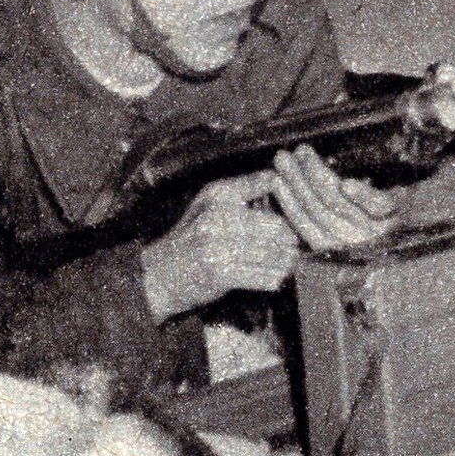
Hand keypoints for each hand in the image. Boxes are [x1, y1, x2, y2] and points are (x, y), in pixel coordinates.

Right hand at [140, 172, 299, 320]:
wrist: (160, 274)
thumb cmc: (191, 235)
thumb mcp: (210, 202)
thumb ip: (245, 187)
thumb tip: (276, 176)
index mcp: (219, 199)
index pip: (269, 203)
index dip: (287, 219)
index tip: (294, 228)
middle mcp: (219, 220)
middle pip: (275, 231)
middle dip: (288, 243)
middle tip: (294, 249)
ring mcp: (219, 248)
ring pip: (270, 254)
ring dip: (284, 262)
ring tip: (288, 264)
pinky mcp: (220, 274)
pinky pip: (259, 276)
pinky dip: (271, 279)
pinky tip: (274, 279)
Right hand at [270, 144, 399, 251]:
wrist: (434, 211)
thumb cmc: (390, 209)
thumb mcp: (354, 215)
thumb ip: (328, 208)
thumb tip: (296, 185)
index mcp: (344, 244)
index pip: (308, 227)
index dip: (289, 203)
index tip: (274, 181)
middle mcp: (358, 241)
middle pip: (320, 212)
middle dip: (297, 183)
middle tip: (283, 159)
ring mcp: (378, 229)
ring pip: (339, 205)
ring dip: (316, 177)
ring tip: (303, 154)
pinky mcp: (398, 214)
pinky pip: (375, 207)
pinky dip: (360, 195)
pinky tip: (346, 183)